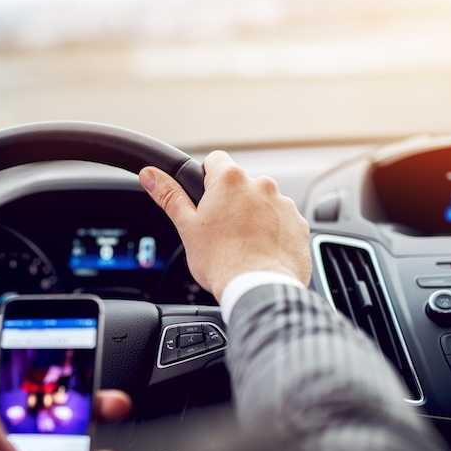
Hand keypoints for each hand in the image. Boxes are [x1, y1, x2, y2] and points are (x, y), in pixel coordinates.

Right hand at [139, 151, 310, 300]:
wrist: (259, 289)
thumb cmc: (221, 261)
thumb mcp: (186, 227)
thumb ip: (169, 196)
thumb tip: (150, 174)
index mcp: (230, 180)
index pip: (215, 160)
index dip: (206, 177)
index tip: (204, 196)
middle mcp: (261, 185)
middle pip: (240, 185)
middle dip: (231, 202)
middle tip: (219, 230)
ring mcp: (284, 204)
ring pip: (263, 203)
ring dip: (254, 217)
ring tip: (242, 245)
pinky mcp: (300, 224)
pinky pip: (283, 222)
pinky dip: (273, 232)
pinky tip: (261, 253)